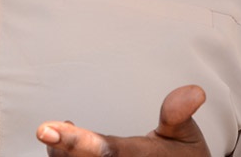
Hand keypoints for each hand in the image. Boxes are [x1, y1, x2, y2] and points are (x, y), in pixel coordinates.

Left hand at [36, 85, 210, 156]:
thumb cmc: (182, 156)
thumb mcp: (186, 136)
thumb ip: (178, 114)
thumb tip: (194, 91)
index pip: (103, 150)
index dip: (74, 141)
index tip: (46, 130)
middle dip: (60, 147)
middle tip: (46, 131)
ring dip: (59, 153)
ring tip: (56, 132)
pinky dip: (63, 156)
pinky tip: (61, 142)